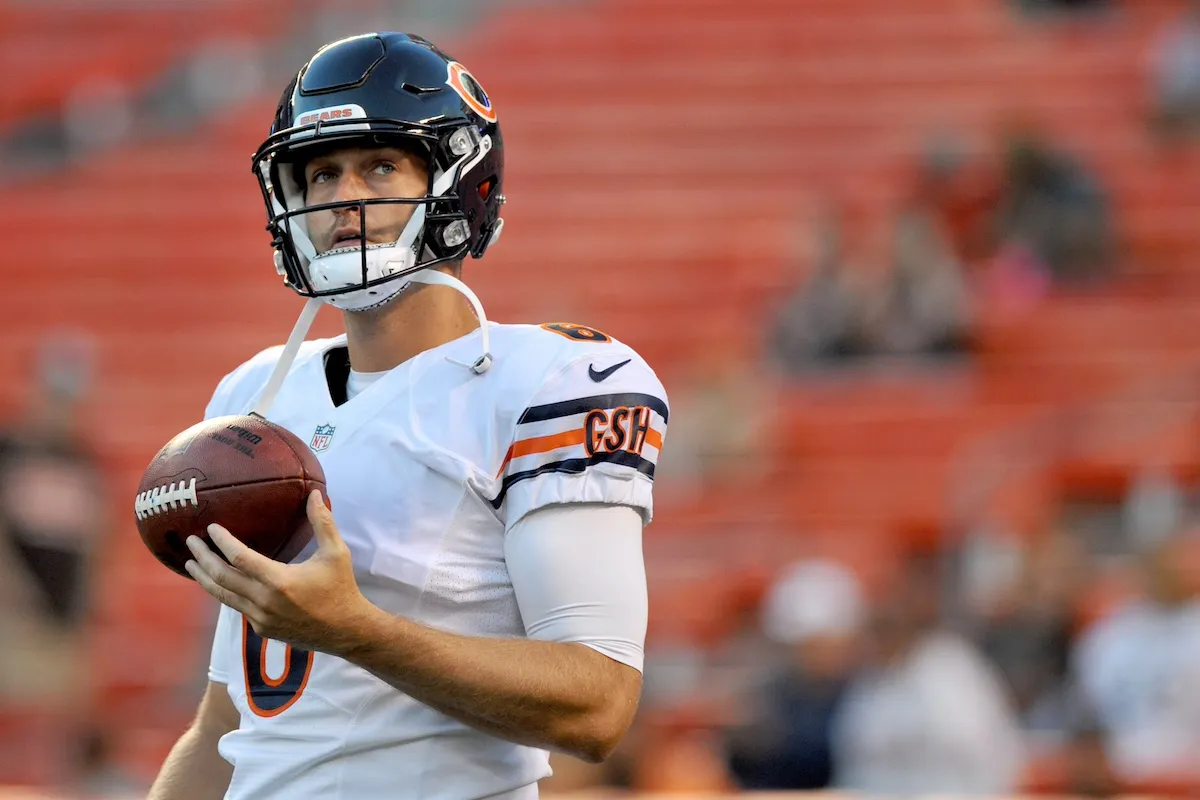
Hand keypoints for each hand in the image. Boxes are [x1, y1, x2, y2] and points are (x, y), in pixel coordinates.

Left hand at [185, 490, 371, 655]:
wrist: (345, 630)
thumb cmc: (341, 588)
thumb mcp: (336, 553)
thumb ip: (323, 522)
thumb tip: (316, 493)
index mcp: (279, 580)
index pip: (239, 558)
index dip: (222, 541)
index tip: (211, 528)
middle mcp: (264, 601)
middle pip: (221, 577)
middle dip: (202, 558)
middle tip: (190, 542)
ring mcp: (260, 618)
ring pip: (222, 596)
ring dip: (204, 578)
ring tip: (191, 563)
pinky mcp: (262, 628)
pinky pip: (237, 607)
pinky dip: (225, 592)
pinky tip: (220, 582)